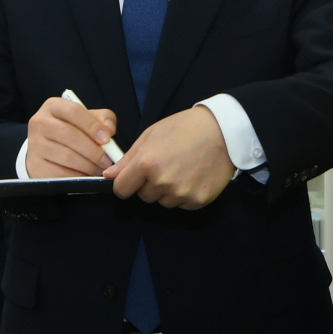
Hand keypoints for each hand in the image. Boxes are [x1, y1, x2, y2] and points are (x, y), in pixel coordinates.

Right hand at [27, 95, 116, 176]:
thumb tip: (109, 129)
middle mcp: (40, 123)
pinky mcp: (35, 165)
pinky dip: (77, 176)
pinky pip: (60, 173)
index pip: (74, 111)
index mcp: (53, 106)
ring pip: (66, 156)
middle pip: (69, 135)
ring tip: (99, 169)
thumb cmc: (70, 132)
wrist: (46, 150)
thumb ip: (102, 119)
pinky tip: (85, 175)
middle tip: (107, 161)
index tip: (107, 139)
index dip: (92, 125)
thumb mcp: (86, 120)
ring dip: (88, 165)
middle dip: (93, 150)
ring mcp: (35, 144)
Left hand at [104, 105, 232, 209]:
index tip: (132, 178)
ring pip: (163, 202)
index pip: (121, 189)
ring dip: (167, 191)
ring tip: (182, 169)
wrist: (223, 131)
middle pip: (143, 196)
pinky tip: (193, 176)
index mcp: (146, 163)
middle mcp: (162, 182)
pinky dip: (184, 195)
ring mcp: (181, 193)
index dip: (125, 183)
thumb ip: (128, 158)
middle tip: (166, 165)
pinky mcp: (197, 201)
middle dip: (149, 184)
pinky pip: (181, 205)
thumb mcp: (151, 135)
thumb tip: (109, 175)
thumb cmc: (185, 128)